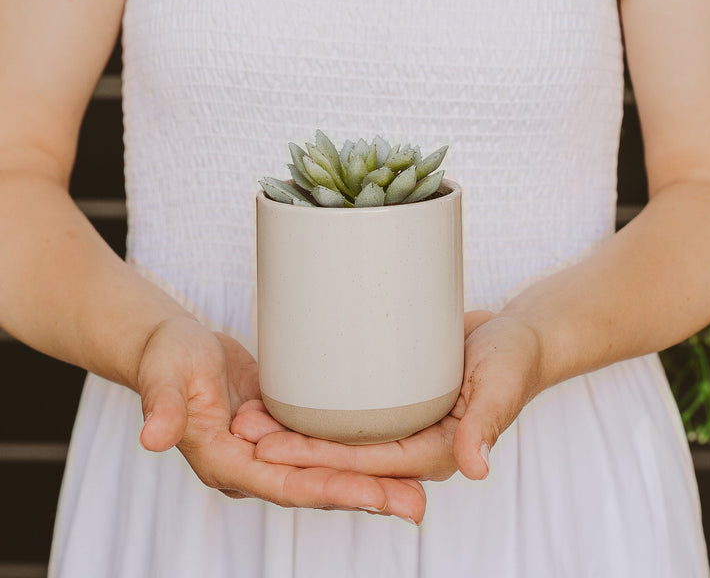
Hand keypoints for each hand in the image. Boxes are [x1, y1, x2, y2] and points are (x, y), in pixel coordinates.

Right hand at [135, 316, 425, 521]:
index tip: (375, 494)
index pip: (286, 485)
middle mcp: (254, 466)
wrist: (176, 347)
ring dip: (369, 479)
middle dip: (365, 495)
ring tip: (417, 486)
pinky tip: (389, 449)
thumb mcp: (165, 378)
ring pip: (325, 471)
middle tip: (416, 502)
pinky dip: (355, 452)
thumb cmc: (168, 360)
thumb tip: (151, 438)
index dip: (331, 490)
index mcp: (227, 463)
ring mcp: (271, 450)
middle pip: (316, 486)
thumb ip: (163, 408)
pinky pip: (322, 447)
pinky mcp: (284, 429)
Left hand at [237, 310, 545, 484]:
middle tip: (245, 429)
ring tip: (253, 414)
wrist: (518, 337)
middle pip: (344, 455)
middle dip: (294, 447)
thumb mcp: (502, 385)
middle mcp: (415, 446)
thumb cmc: (514, 360)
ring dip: (299, 430)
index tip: (271, 447)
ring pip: (343, 436)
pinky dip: (320, 408)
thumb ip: (487, 424)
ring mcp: (405, 425)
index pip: (366, 464)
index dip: (316, 457)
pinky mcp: (399, 402)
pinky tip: (291, 394)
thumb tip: (476, 467)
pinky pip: (355, 413)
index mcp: (437, 452)